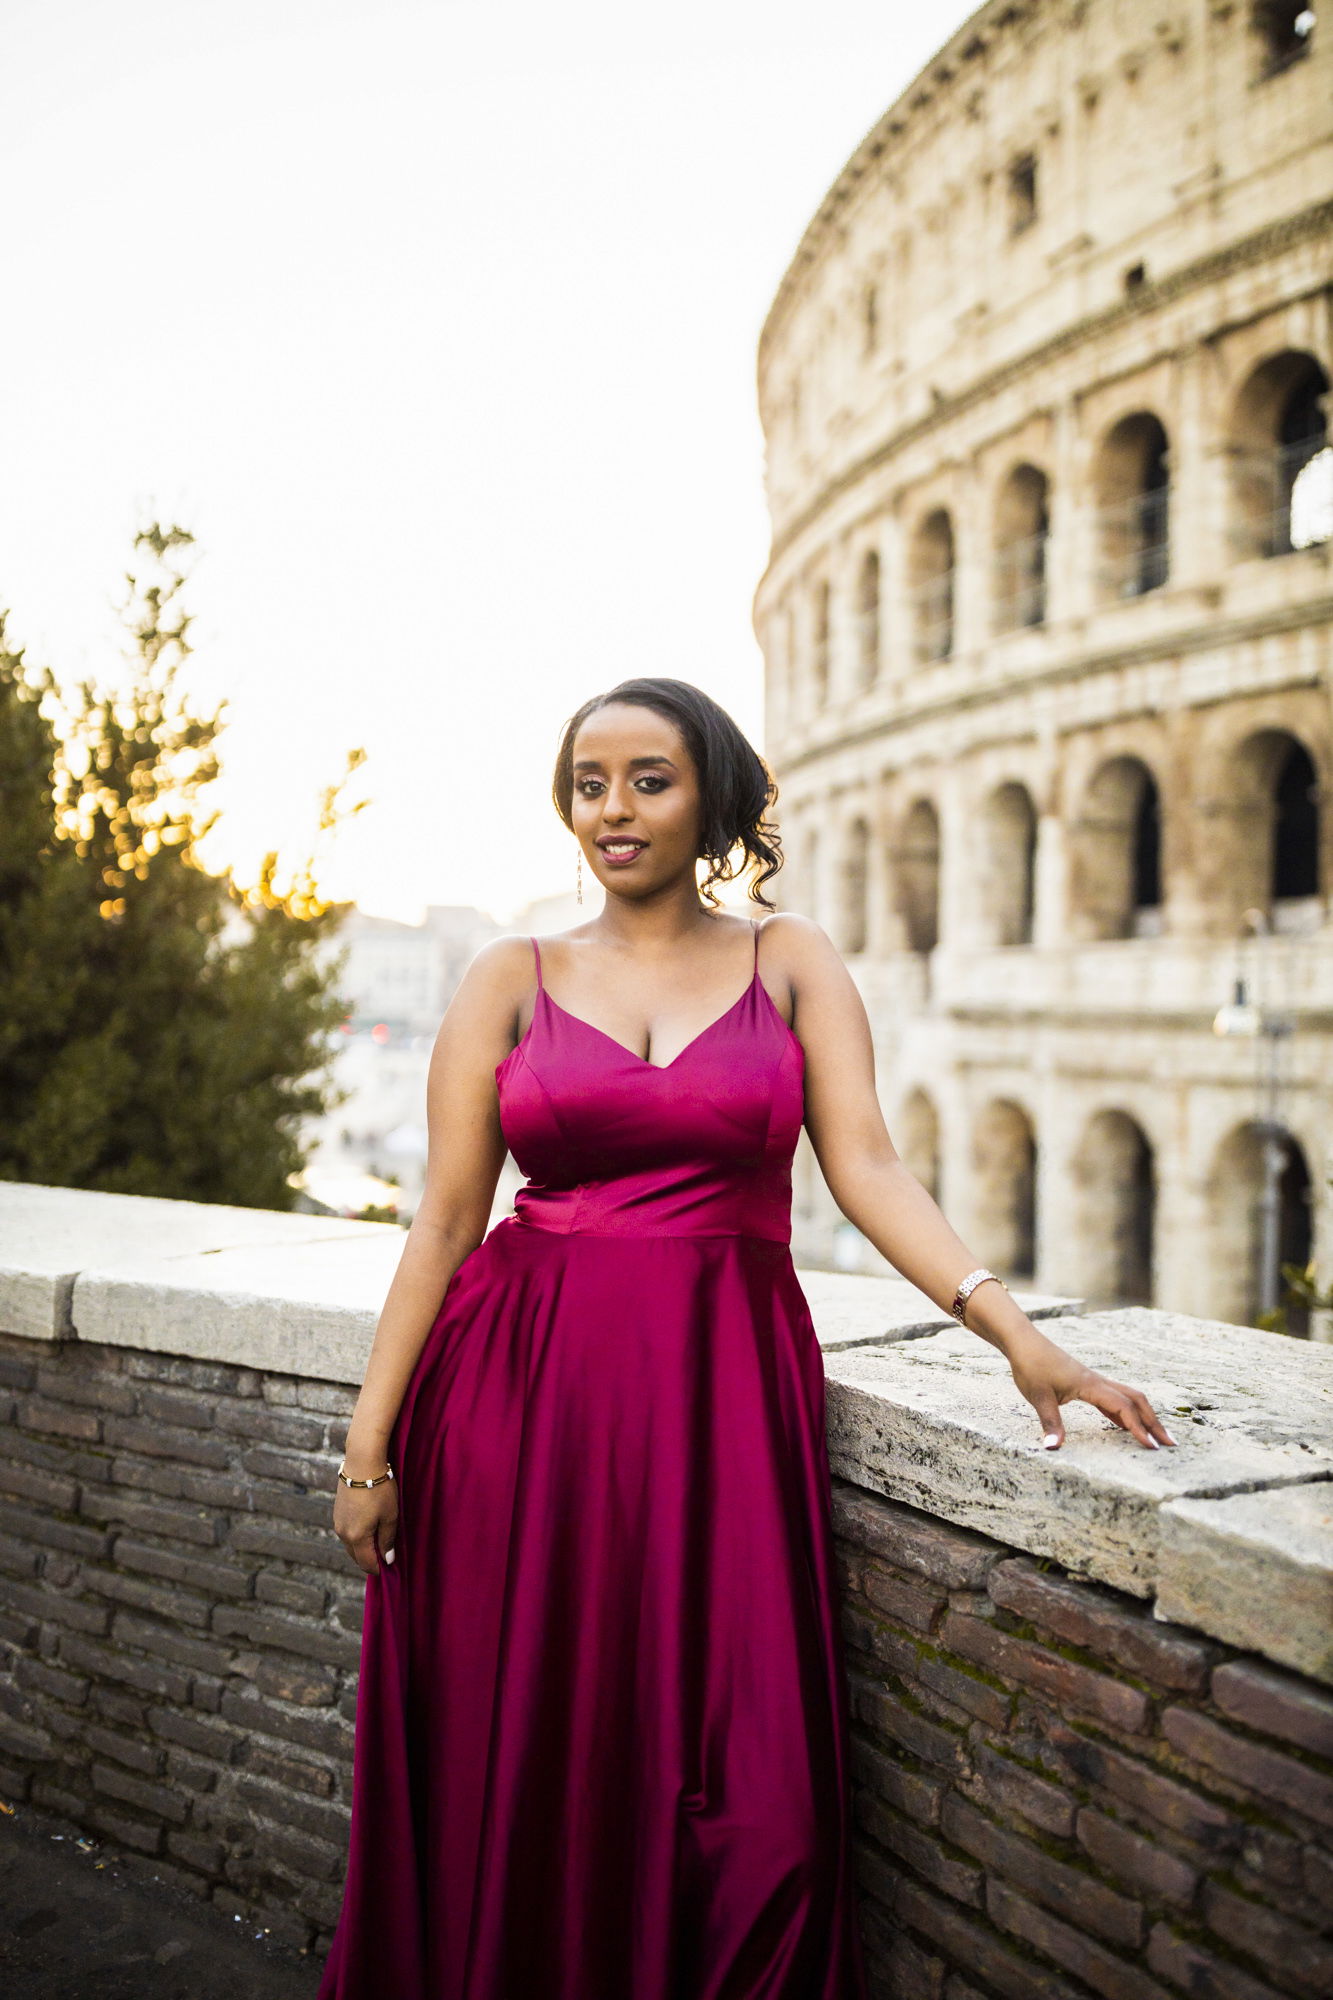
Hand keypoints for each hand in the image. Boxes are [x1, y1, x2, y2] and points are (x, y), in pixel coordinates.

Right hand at [333, 1457, 399, 1574]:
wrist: (361, 1462)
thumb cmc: (379, 1489)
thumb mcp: (390, 1516)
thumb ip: (388, 1540)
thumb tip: (388, 1560)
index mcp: (356, 1537)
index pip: (367, 1564)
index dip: (380, 1568)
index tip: (392, 1565)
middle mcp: (343, 1534)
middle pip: (357, 1557)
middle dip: (371, 1559)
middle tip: (388, 1552)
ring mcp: (338, 1523)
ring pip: (351, 1545)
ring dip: (364, 1547)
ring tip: (381, 1537)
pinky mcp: (337, 1513)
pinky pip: (347, 1533)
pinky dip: (358, 1536)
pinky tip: (370, 1525)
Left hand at [1007, 1340, 1176, 1451]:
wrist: (1024, 1342)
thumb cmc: (1031, 1366)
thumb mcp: (1037, 1397)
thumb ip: (1050, 1423)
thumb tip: (1053, 1449)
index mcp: (1090, 1385)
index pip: (1123, 1407)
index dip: (1138, 1428)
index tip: (1152, 1447)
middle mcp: (1098, 1381)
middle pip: (1136, 1400)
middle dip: (1154, 1422)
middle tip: (1170, 1444)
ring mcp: (1094, 1381)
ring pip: (1128, 1398)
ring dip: (1144, 1416)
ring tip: (1157, 1437)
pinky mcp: (1087, 1383)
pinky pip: (1114, 1399)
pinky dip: (1126, 1413)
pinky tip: (1127, 1427)